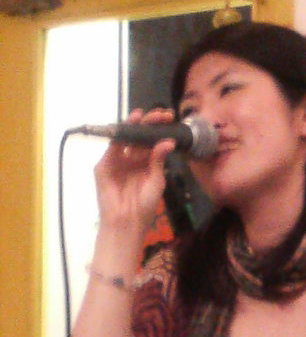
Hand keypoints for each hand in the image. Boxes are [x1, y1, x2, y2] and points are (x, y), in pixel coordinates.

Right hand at [94, 106, 175, 232]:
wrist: (127, 222)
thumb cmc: (144, 205)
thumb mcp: (156, 181)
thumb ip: (158, 160)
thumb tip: (167, 141)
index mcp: (145, 163)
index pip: (151, 141)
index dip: (159, 129)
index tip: (170, 118)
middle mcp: (131, 159)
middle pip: (139, 136)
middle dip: (149, 123)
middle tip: (161, 114)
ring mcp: (116, 161)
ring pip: (125, 138)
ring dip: (133, 125)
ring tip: (144, 115)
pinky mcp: (104, 166)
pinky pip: (112, 148)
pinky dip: (119, 136)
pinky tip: (128, 128)